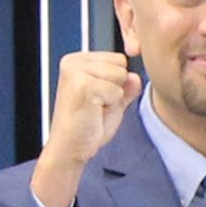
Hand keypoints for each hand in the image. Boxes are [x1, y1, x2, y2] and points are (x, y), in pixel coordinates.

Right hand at [35, 48, 139, 206]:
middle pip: (121, 63)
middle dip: (115, 87)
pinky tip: (93, 112)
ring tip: (94, 108)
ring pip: (120, 75)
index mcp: (78, 61)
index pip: (118, 58)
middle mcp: (73, 62)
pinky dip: (111, 105)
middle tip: (96, 105)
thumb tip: (135, 76)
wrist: (71, 148)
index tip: (97, 97)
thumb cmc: (86, 126)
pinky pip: (116, 91)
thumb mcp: (113, 101)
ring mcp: (76, 72)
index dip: (116, 82)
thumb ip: (126, 86)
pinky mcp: (82, 85)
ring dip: (113, 96)